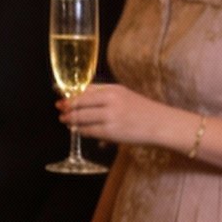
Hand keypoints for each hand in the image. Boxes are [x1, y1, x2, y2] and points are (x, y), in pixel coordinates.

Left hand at [59, 83, 181, 150]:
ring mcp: (110, 116)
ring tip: (65, 120)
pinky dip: (80, 130)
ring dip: (70, 119)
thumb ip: (103, 95)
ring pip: (81, 118)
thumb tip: (78, 98)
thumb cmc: (142, 110)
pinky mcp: (110, 131)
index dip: (69, 95)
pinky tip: (77, 130)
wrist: (162, 124)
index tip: (60, 97)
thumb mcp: (123, 96)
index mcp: (113, 89)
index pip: (84, 90)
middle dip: (67, 107)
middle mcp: (110, 100)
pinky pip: (88, 131)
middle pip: (79, 103)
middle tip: (60, 110)